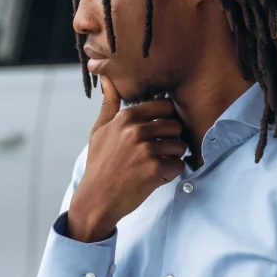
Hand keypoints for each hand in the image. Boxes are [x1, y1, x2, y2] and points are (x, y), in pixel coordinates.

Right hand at [65, 76, 187, 242]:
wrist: (95, 199)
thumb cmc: (99, 164)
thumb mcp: (99, 131)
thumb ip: (109, 104)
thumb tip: (106, 77)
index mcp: (126, 117)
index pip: (165, 106)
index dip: (166, 120)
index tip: (158, 133)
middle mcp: (136, 130)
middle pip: (176, 126)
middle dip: (171, 140)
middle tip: (157, 153)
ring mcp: (146, 149)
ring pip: (180, 145)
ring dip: (172, 157)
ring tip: (156, 165)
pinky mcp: (155, 169)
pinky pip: (179, 164)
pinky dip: (171, 173)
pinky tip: (155, 178)